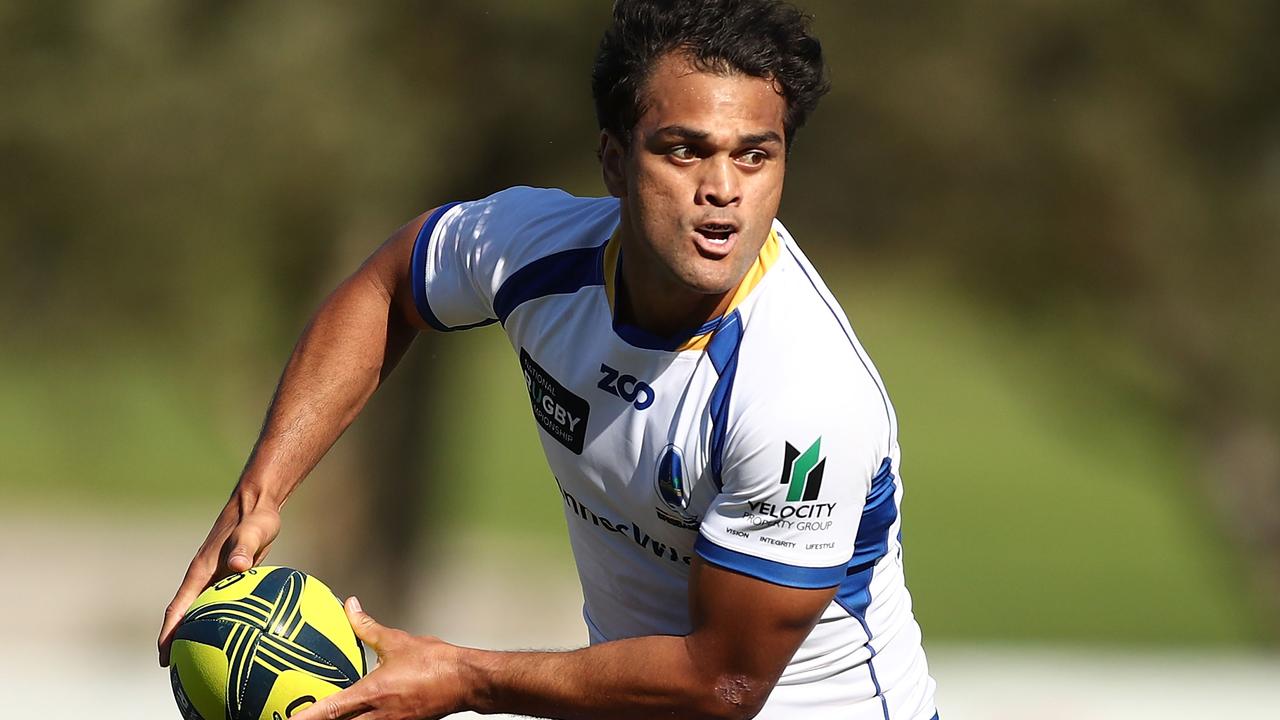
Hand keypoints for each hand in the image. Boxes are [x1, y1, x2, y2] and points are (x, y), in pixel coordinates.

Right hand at [157, 494, 280, 664]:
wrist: (258, 504)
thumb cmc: (256, 519)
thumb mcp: (252, 532)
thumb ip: (245, 548)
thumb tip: (238, 566)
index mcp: (201, 571)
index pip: (179, 608)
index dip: (169, 633)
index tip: (163, 657)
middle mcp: (204, 577)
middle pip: (186, 616)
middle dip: (178, 642)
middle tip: (179, 670)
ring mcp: (216, 578)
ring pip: (204, 612)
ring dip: (198, 634)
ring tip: (202, 662)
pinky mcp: (231, 577)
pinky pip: (223, 605)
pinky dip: (222, 621)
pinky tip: (236, 636)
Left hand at [291, 597, 470, 719]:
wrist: (466, 681)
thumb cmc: (436, 663)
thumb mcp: (397, 641)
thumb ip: (367, 627)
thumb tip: (349, 607)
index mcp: (373, 693)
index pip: (332, 710)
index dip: (307, 716)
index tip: (287, 719)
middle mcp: (379, 715)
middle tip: (297, 719)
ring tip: (323, 717)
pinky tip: (356, 715)